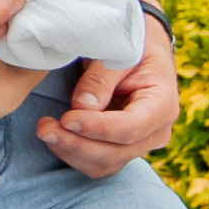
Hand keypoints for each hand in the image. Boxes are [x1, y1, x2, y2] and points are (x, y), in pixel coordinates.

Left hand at [38, 20, 179, 179]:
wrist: (142, 50)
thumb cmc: (132, 45)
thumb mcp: (119, 50)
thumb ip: (101, 78)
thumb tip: (81, 107)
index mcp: (163, 103)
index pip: (131, 127)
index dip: (97, 128)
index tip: (66, 119)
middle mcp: (157, 131)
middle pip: (116, 152)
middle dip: (77, 143)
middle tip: (45, 128)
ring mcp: (141, 144)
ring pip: (105, 163)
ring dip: (71, 151)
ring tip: (45, 131)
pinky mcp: (123, 148)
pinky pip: (98, 163)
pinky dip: (73, 154)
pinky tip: (55, 138)